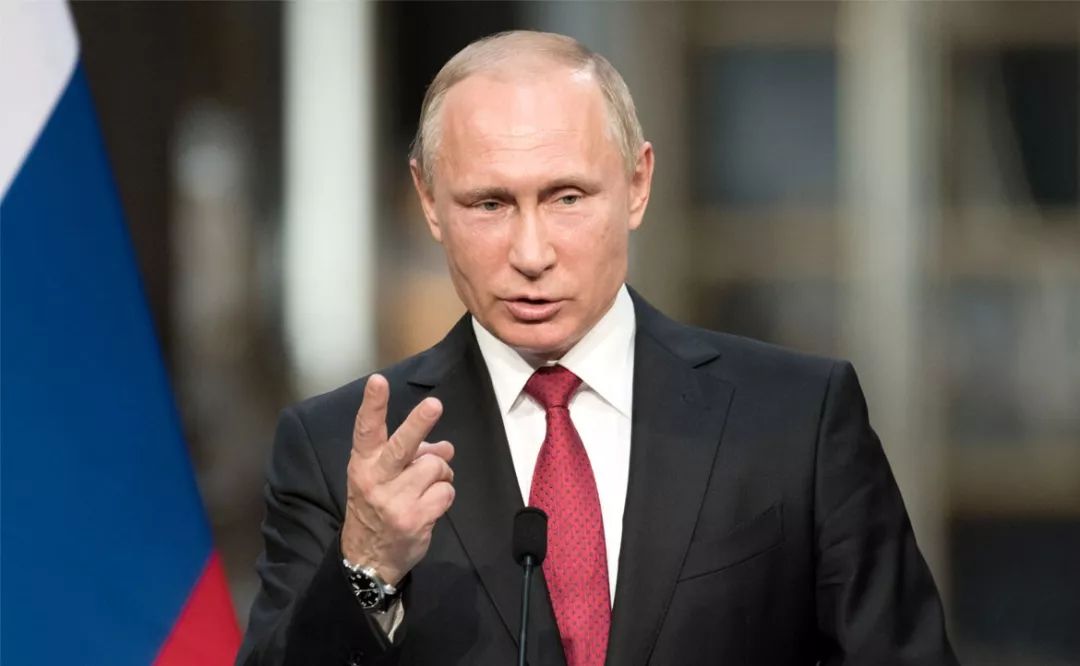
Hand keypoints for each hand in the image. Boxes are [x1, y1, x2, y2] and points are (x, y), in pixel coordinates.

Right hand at [340, 373, 455, 585]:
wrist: (366, 559)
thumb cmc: (375, 508)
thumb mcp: (378, 479)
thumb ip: (407, 457)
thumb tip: (443, 446)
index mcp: (363, 465)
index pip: (366, 430)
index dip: (373, 405)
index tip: (377, 382)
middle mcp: (376, 480)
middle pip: (402, 446)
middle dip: (418, 423)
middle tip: (434, 405)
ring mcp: (395, 501)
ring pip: (435, 468)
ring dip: (441, 473)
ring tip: (429, 485)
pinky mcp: (415, 518)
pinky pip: (446, 492)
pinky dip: (444, 495)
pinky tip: (431, 505)